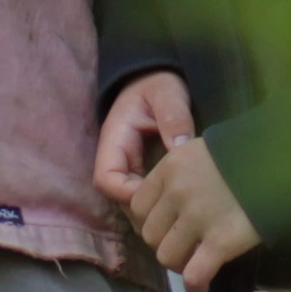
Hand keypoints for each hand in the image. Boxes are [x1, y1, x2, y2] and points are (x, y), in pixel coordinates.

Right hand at [91, 72, 195, 222]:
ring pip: (133, 202)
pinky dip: (162, 203)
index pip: (106, 179)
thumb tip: (181, 149)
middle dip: (144, 210)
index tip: (159, 197)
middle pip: (119, 198)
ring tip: (182, 213)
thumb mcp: (167, 93)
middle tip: (177, 213)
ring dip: (154, 210)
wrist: (159, 78)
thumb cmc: (159, 83)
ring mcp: (131, 167)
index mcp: (115, 140)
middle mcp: (118, 158)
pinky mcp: (145, 171)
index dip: (127, 194)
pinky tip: (184, 205)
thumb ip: (173, 117)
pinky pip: (148, 195)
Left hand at [127, 122, 262, 291]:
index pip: (137, 205)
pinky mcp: (221, 241)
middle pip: (150, 234)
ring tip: (196, 263)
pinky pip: (194, 274)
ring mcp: (197, 218)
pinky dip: (195, 283)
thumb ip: (185, 171)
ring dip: (179, 264)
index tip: (168, 226)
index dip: (152, 221)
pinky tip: (202, 283)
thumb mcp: (206, 150)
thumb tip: (176, 197)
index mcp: (170, 167)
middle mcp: (177, 192)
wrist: (286, 158)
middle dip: (165, 244)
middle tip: (185, 246)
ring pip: (166, 256)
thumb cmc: (250, 151)